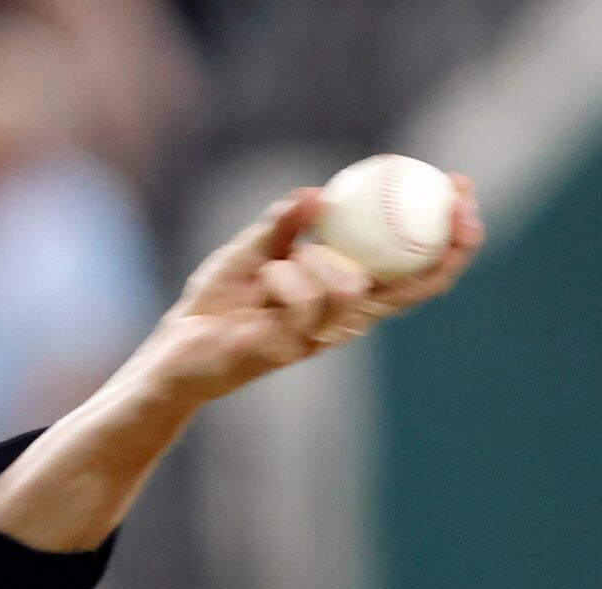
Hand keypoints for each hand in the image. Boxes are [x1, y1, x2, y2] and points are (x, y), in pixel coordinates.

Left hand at [145, 176, 484, 404]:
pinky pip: (303, 303)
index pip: (410, 269)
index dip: (447, 235)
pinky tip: (264, 278)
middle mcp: (341, 320)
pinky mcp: (289, 350)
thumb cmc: (217, 303)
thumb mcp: (254, 249)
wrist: (174, 351)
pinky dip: (284, 276)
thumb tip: (318, 194)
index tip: (462, 189)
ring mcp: (319, 337)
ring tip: (287, 260)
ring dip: (321, 261)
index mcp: (343, 294)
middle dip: (445, 249)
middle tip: (458, 207)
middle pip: (412, 289)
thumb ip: (285, 224)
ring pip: (352, 291)